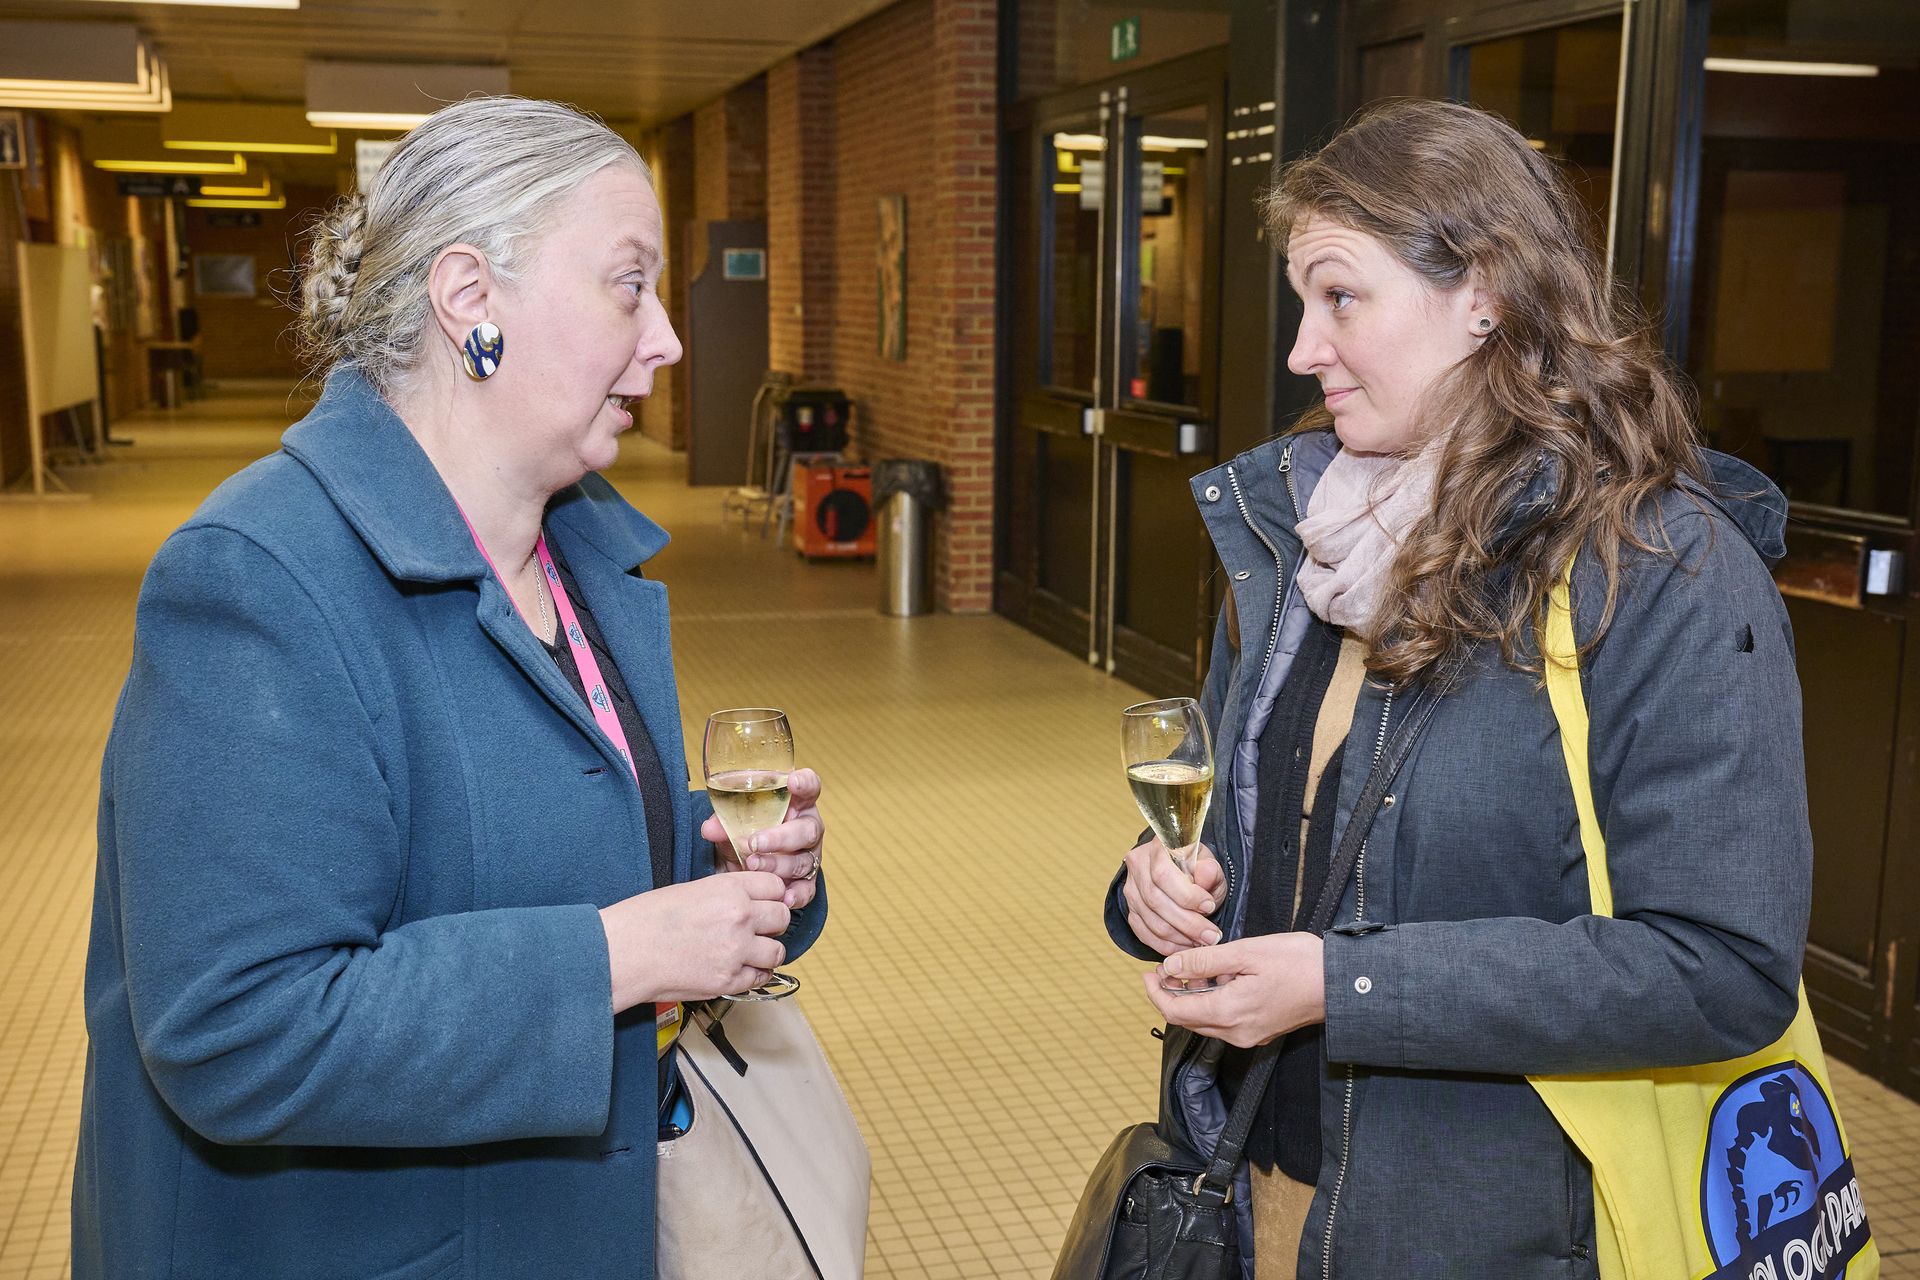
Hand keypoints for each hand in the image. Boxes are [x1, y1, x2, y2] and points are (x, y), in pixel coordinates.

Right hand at [599, 872, 790, 1010]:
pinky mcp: (728, 981)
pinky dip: (753, 975)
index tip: (764, 902)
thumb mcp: (691, 889)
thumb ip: (725, 893)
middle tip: (757, 929)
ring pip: (778, 951)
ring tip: (748, 953)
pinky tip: (738, 969)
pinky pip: (760, 978)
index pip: (775, 886)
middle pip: (782, 917)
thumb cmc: (647, 918)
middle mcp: (740, 917)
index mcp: (729, 889)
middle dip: (772, 923)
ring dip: (766, 952)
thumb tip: (748, 900)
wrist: (624, 952)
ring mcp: (737, 951)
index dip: (770, 895)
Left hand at [702, 768, 824, 909]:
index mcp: (797, 804)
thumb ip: (723, 822)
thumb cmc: (746, 833)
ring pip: (803, 861)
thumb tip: (709, 828)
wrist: (744, 865)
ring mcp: (810, 856)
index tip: (793, 782)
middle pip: (807, 830)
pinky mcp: (807, 881)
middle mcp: (807, 828)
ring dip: (777, 865)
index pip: (810, 787)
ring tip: (752, 866)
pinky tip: (784, 897)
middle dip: (781, 837)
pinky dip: (796, 894)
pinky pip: (807, 889)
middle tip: (755, 842)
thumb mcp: (733, 824)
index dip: (805, 783)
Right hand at [1121, 836, 1226, 955]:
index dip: (1186, 895)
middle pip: (1155, 901)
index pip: (1163, 874)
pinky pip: (1145, 934)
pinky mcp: (1131, 911)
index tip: (1209, 907)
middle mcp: (1138, 865)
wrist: (1183, 874)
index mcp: (1158, 846)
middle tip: (1211, 936)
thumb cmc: (1198, 868)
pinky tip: (1186, 947)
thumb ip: (1210, 870)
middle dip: (1187, 923)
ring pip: (1151, 921)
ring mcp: (1131, 889)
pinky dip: (1167, 946)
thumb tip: (1205, 875)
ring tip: (1202, 942)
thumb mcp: (1210, 865)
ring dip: (1179, 938)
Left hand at [1142, 933, 1326, 1047]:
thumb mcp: (1246, 952)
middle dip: (1171, 993)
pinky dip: (1213, 1001)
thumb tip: (1170, 966)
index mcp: (1228, 1013)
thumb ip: (1204, 962)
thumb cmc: (1298, 963)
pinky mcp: (1260, 1031)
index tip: (1147, 972)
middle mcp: (1235, 1032)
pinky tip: (1221, 978)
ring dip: (1194, 997)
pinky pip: (1224, 1020)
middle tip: (1166, 966)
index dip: (1155, 992)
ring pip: (1205, 1020)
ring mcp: (1249, 1035)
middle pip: (1187, 1019)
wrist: (1340, 983)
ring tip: (1197, 966)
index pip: (1175, 1011)